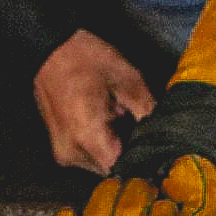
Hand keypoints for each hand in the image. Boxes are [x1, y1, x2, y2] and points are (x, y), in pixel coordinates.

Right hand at [33, 28, 154, 174]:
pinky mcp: (60, 146)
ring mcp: (63, 152)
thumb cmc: (86, 58)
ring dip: (114, 146)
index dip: (142, 161)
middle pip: (112, 169)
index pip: (124, 169)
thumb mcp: (127, 79)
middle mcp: (72, 153)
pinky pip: (88, 154)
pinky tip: (106, 118)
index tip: (155, 149)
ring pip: (100, 163)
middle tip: (136, 123)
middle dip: (128, 150)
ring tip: (118, 116)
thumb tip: (166, 133)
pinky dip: (101, 142)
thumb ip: (148, 111)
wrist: (49, 46)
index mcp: (88, 138)